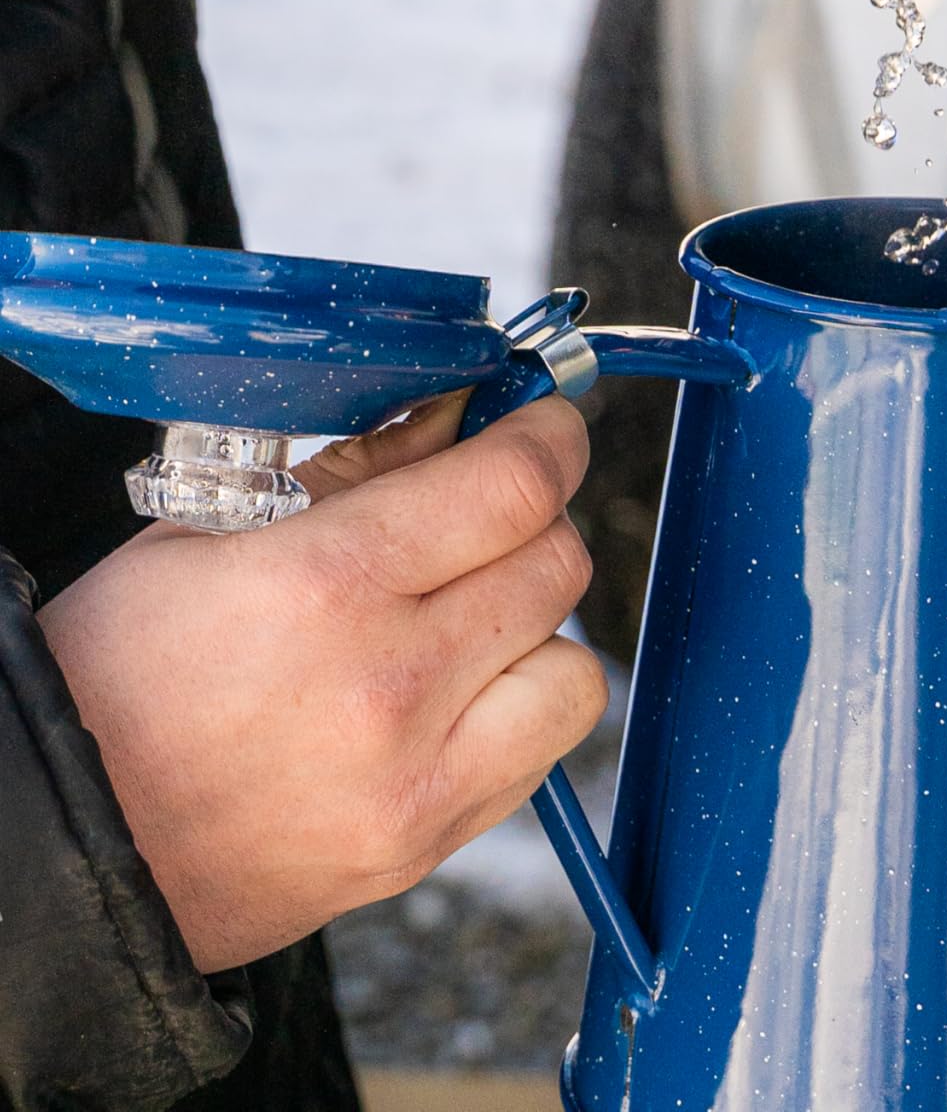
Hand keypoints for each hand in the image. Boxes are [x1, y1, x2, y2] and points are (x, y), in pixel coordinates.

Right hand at [40, 393, 603, 972]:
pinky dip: (516, 713)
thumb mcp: (214, 526)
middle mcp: (389, 684)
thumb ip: (359, 466)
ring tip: (465, 616)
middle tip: (489, 509)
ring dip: (536, 627)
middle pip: (555, 564)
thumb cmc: (114, 674)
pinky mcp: (418, 847)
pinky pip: (537, 759)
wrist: (59, 844)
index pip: (514, 486)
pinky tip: (450, 693)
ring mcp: (413, 779)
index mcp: (329, 582)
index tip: (543, 424)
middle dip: (536, 516)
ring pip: (572, 670)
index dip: (547, 437)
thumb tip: (461, 414)